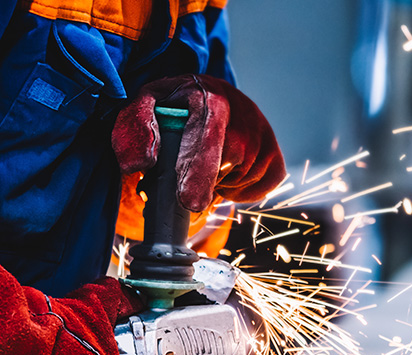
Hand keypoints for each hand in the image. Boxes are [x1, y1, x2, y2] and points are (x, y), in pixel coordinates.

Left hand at [112, 74, 286, 211]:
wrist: (213, 94)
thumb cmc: (176, 105)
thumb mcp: (147, 104)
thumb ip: (136, 128)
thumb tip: (140, 164)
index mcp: (211, 100)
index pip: (208, 142)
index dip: (199, 174)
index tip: (190, 202)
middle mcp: (244, 116)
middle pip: (223, 169)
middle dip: (199, 179)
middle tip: (184, 167)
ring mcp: (264, 136)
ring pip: (239, 182)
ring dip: (218, 183)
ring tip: (207, 161)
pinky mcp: (275, 155)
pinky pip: (259, 189)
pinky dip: (241, 190)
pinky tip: (228, 172)